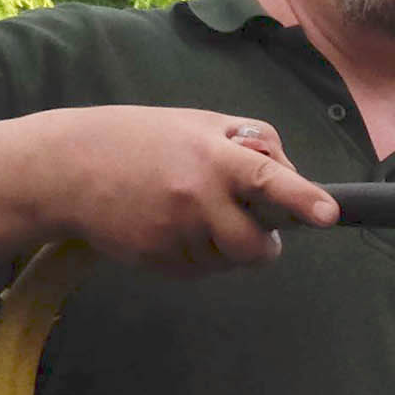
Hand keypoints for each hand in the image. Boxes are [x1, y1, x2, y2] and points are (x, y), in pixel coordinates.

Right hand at [26, 106, 337, 273]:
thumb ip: (249, 147)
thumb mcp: (196, 124)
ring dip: (226, 246)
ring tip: (191, 211)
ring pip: (228, 262)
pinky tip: (167, 224)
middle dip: (262, 243)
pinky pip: (199, 269)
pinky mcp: (158, 261)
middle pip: (255, 246)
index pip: (267, 179)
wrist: (66, 169)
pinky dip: (197, 254)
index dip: (301, 199)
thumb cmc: (141, 139)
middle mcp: (197, 198)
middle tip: (251, 225)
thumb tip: (292, 181)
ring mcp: (176, 235)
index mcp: (212, 156)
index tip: (329, 214)